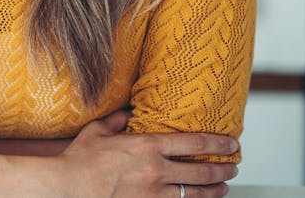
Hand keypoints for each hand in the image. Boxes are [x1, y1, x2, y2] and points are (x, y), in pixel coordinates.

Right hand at [55, 110, 237, 196]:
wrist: (70, 186)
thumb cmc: (80, 158)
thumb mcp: (97, 131)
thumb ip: (116, 121)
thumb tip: (126, 115)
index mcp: (148, 145)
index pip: (194, 142)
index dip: (217, 143)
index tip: (231, 144)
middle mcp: (157, 170)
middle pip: (201, 171)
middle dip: (222, 169)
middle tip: (233, 167)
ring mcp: (154, 193)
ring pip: (195, 194)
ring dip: (214, 191)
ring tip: (223, 187)